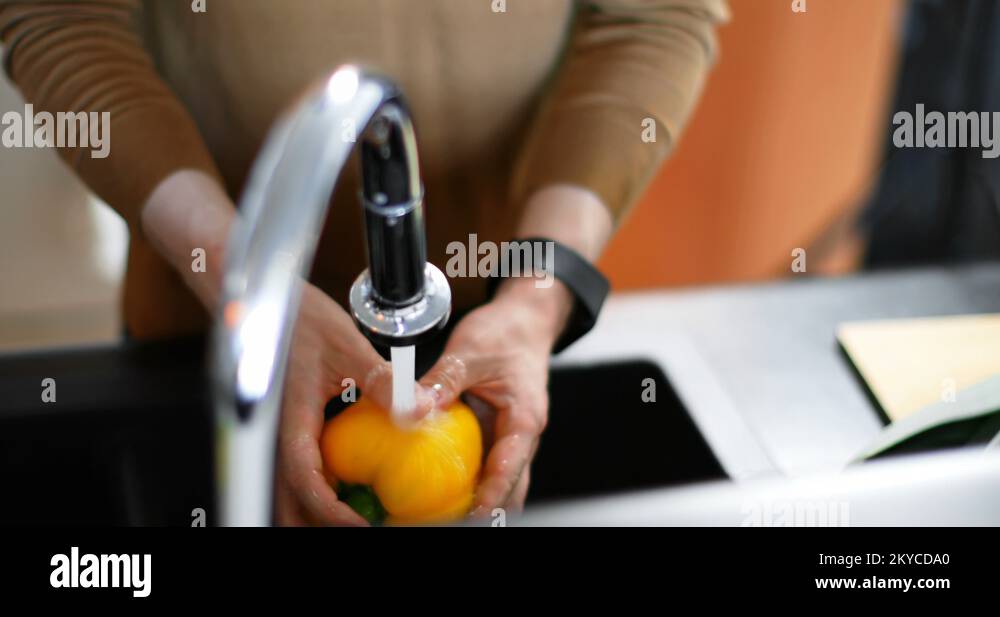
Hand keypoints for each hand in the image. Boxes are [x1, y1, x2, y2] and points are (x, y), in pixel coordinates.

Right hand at [273, 283, 435, 525]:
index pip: (306, 483)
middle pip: (290, 501)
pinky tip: (350, 487)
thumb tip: (418, 408)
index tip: (363, 526)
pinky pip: (302, 470)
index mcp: (291, 422)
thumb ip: (382, 381)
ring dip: (318, 509)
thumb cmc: (299, 319)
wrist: (270, 302)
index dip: (332, 513)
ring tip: (357, 517)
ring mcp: (281, 434)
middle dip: (319, 523)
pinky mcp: (289, 428)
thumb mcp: (349, 347)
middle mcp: (280, 435)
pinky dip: (323, 487)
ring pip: (291, 490)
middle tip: (362, 527)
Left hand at [418, 277, 572, 514]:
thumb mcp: (470, 351)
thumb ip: (444, 380)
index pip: (511, 465)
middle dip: (490, 509)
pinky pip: (489, 466)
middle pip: (513, 485)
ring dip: (482, 500)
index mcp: (524, 417)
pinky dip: (474, 483)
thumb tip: (416, 405)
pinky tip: (447, 493)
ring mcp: (512, 437)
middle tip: (456, 523)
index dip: (493, 493)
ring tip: (450, 517)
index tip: (474, 514)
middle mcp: (523, 434)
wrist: (523, 322)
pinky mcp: (499, 434)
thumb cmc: (504, 334)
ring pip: (504, 481)